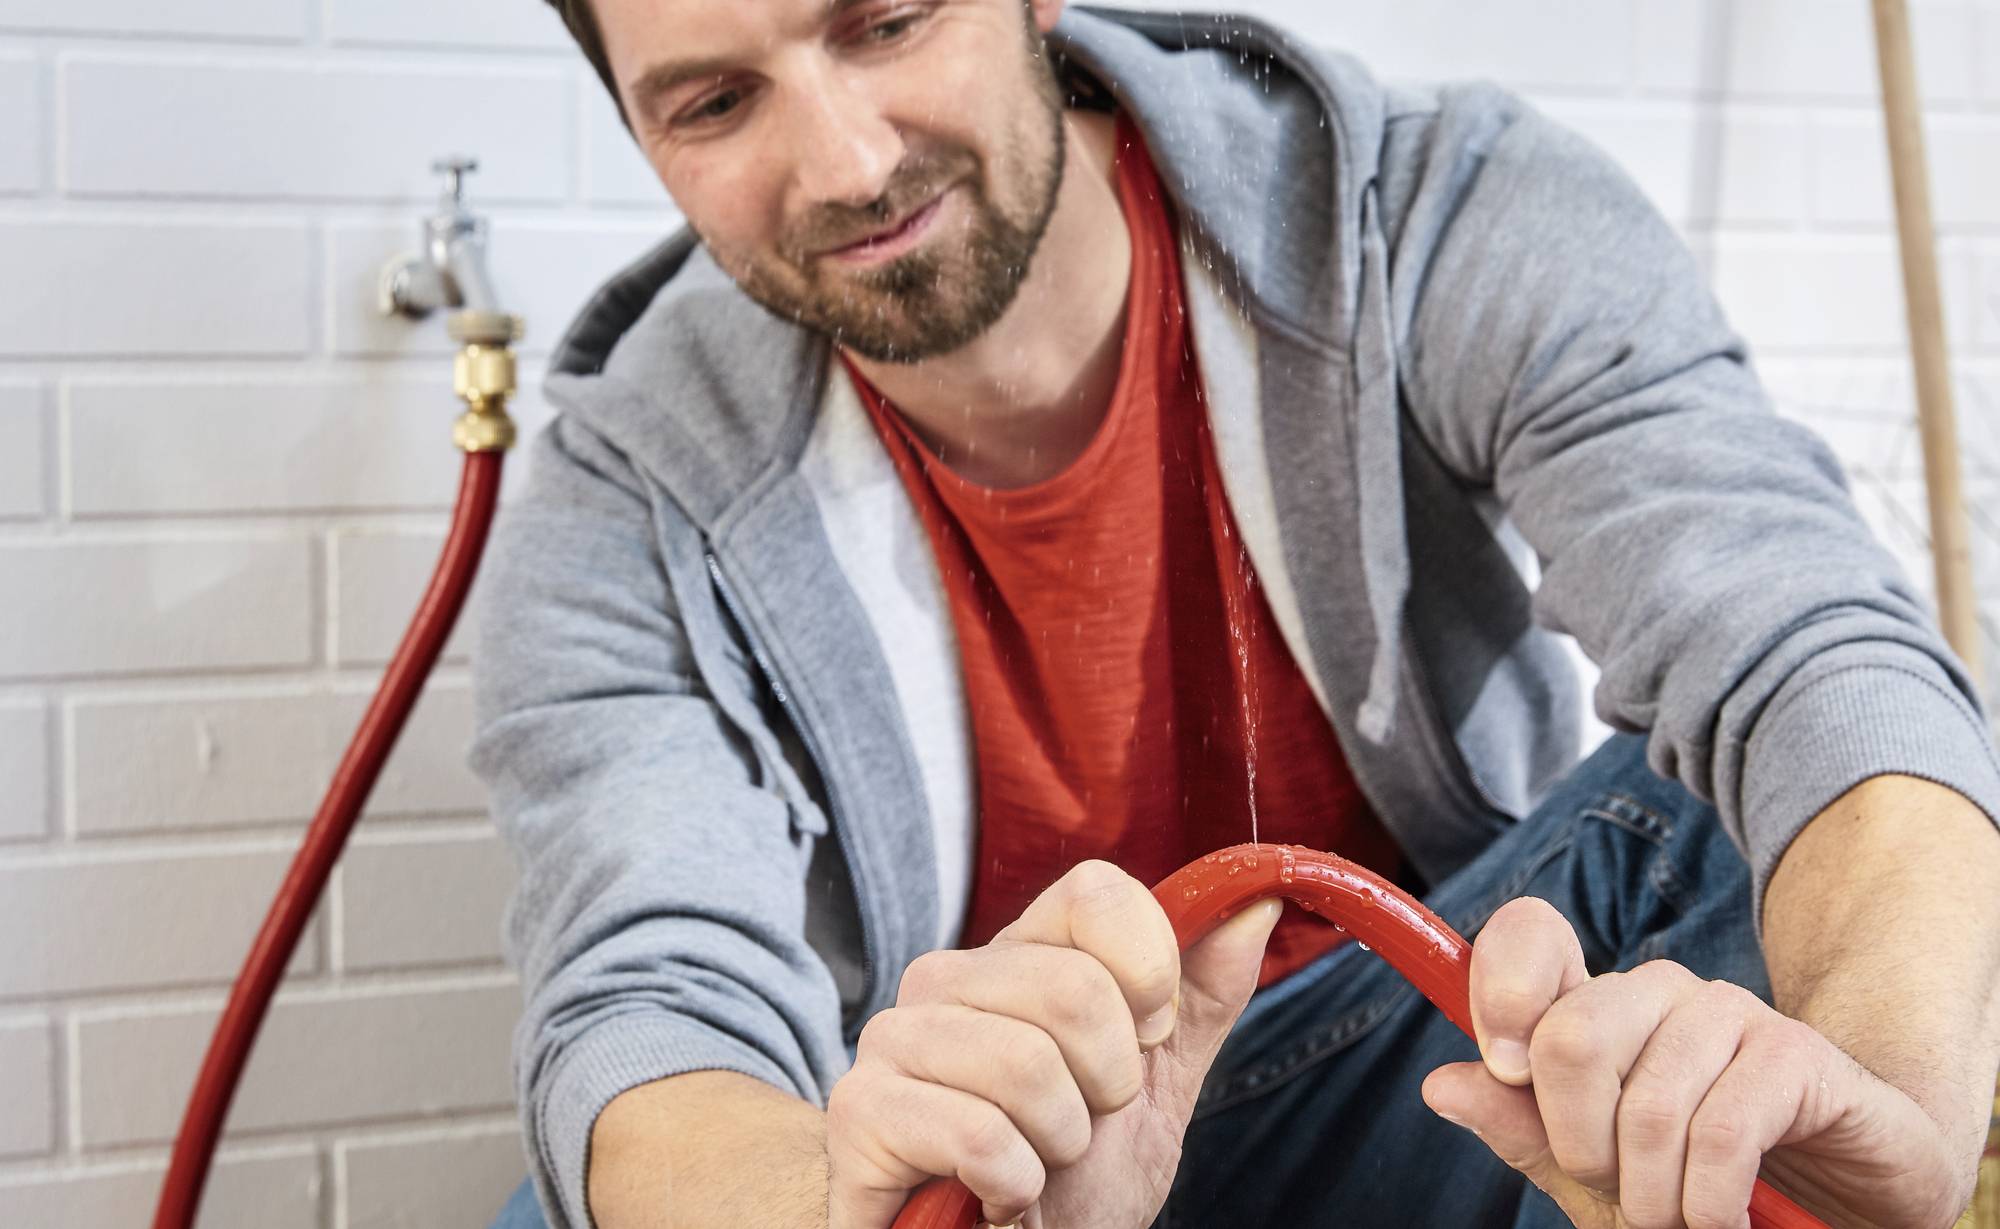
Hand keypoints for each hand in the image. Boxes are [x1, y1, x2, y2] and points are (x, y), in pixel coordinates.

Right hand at [823, 860, 1281, 1228]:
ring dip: (1060, 1144)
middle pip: (1075, 990)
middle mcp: (945, 979)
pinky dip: (1014, 1184)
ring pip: (1027, 1065)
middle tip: (1079, 1128)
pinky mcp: (861, 1112)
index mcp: (1018, 954)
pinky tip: (997, 1196)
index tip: (1147, 1042)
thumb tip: (1256, 899)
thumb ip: (1201, 995)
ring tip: (1035, 1164)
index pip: (1094, 893)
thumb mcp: (1156, 1087)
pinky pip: (978, 1134)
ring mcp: (893, 1039)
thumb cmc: (1071, 1180)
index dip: (1148, 973)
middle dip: (1108, 1087)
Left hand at [1421, 897, 1973, 1228]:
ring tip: (1679, 1218)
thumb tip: (1441, 1083)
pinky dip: (1708, 1202)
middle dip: (1580, 1145)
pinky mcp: (1797, 1054)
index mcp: (1597, 1008)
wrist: (1843, 1201)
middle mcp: (1658, 992)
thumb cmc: (1704, 1185)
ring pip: (1647, 1102)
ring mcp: (1730, 1013)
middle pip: (1569, 1036)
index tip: (1508, 1072)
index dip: (1499, 992)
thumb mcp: (1598, 1173)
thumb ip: (1523, 1130)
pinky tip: (1723, 1220)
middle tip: (1619, 1190)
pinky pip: (1721, 1130)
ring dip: (1653, 1195)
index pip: (1528, 936)